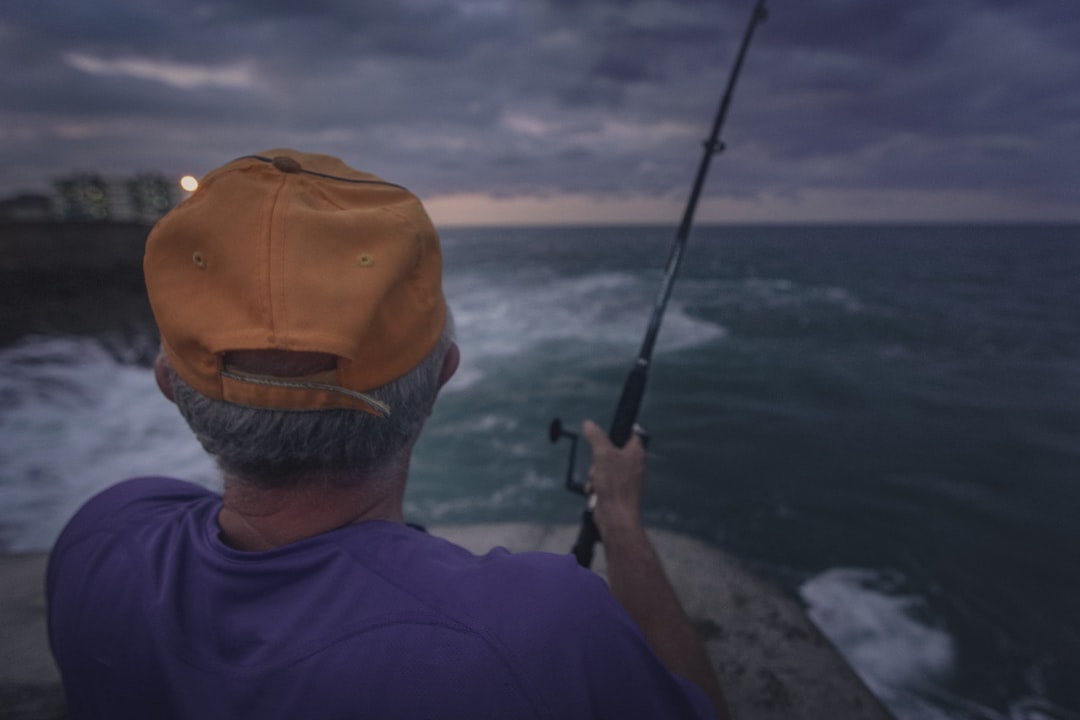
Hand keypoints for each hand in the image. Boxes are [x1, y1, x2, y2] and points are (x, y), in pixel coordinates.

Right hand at [582, 420, 646, 535]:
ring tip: (597, 483)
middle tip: (598, 466)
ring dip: (594, 475)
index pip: (630, 434)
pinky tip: (595, 493)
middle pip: (610, 451)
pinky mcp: (617, 492)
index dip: (616, 433)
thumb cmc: (614, 484)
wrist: (616, 517)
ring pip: (603, 468)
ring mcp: (625, 479)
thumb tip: (588, 423)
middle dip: (597, 460)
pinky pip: (602, 482)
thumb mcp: (603, 454)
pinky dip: (595, 487)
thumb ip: (596, 437)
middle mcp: (633, 465)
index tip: (604, 435)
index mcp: (636, 452)